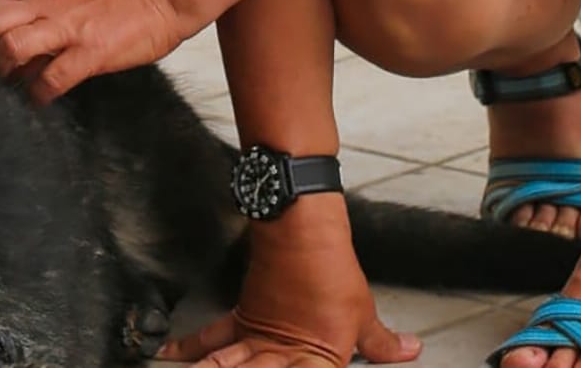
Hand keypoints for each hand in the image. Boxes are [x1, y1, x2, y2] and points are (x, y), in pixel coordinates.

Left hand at [0, 0, 200, 103]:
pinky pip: (50, 79)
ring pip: (9, 49)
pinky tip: (39, 99)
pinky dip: (37, 95)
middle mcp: (45, 3)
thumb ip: (31, 7)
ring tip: (6, 87)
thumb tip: (1, 39)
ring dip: (0, 74)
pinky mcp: (91, 51)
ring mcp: (67, 27)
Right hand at [160, 199, 419, 367]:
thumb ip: (380, 342)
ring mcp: (258, 336)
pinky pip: (213, 338)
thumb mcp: (361, 310)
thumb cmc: (329, 265)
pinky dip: (190, 347)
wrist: (301, 226)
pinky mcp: (242, 317)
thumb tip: (408, 350)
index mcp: (316, 359)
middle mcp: (282, 353)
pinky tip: (172, 356)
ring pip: (228, 366)